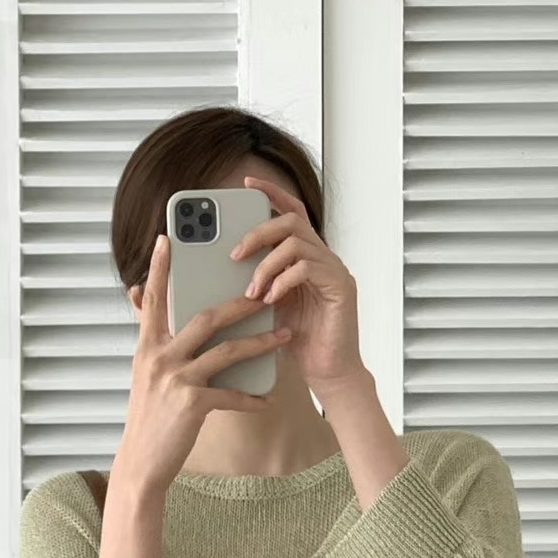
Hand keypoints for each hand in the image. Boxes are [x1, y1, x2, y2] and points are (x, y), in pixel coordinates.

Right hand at [117, 233, 292, 494]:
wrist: (141, 463)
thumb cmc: (148, 419)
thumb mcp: (143, 376)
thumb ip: (149, 340)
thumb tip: (140, 302)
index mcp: (147, 347)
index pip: (154, 299)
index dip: (160, 269)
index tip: (168, 239)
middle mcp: (159, 357)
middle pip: (205, 318)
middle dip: (238, 303)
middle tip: (265, 290)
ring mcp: (175, 380)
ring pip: (226, 351)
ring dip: (259, 343)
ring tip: (283, 336)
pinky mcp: (192, 405)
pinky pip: (232, 394)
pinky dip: (252, 396)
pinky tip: (268, 398)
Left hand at [232, 174, 367, 403]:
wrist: (328, 373)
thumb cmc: (297, 343)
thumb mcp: (266, 307)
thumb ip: (252, 283)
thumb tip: (216, 270)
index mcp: (305, 257)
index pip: (290, 212)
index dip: (271, 193)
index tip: (245, 185)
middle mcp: (323, 257)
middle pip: (291, 220)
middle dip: (257, 232)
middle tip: (234, 254)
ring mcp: (334, 270)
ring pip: (296, 242)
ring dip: (266, 264)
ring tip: (252, 291)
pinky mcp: (341, 286)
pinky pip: (307, 267)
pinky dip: (283, 281)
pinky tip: (270, 300)